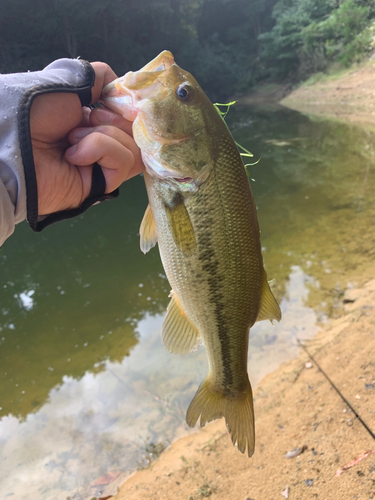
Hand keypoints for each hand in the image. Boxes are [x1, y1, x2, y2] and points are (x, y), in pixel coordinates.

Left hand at [30, 62, 142, 215]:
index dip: (126, 105)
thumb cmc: (33, 110)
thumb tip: (121, 85)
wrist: (16, 144)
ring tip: (72, 138)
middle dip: (114, 118)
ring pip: (133, 146)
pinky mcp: (102, 185)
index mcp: (90, 119)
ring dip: (104, 134)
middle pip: (135, 131)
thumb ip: (99, 78)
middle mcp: (98, 142)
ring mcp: (101, 165)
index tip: (112, 98)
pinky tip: (73, 155)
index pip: (127, 114)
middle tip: (88, 117)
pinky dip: (100, 149)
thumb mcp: (69, 81)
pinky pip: (123, 160)